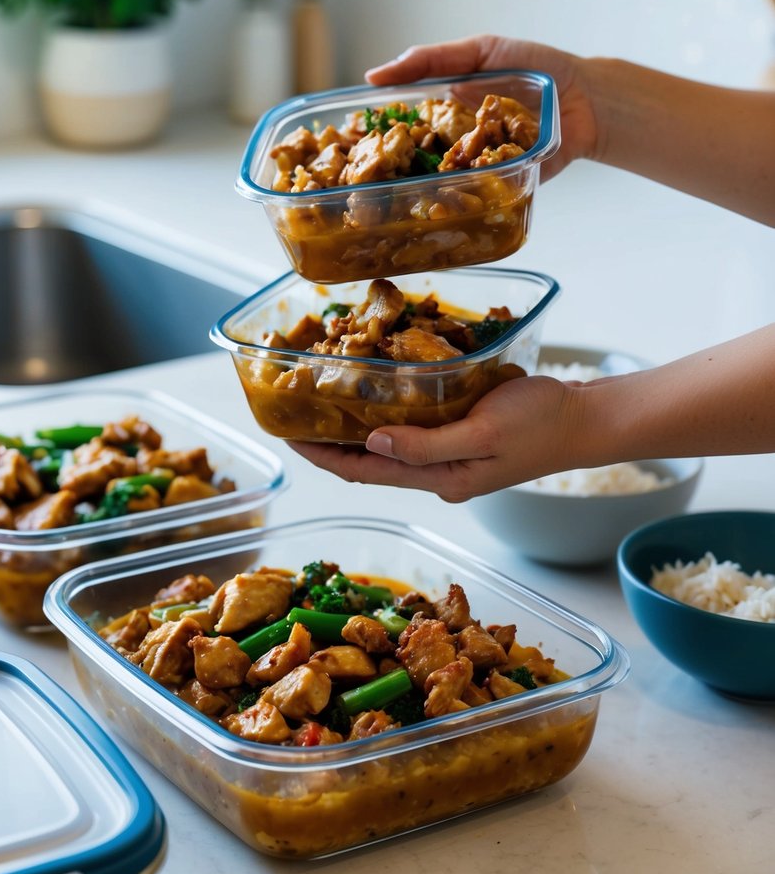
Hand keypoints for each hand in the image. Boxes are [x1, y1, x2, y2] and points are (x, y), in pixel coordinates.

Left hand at [288, 374, 589, 502]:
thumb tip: (373, 441)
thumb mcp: (484, 432)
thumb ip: (428, 443)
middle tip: (292, 414)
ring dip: (352, 429)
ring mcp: (451, 458)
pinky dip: (385, 414)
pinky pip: (411, 430)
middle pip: (369, 463)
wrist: (585, 420)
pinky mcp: (462, 437)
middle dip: (328, 443)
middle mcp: (439, 474)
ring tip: (320, 402)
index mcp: (441, 480)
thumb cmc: (541, 423)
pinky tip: (374, 393)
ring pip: (387, 447)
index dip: (322, 455)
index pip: (365, 472)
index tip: (286, 435)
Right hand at [366, 34, 600, 181]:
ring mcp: (475, 169)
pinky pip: (472, 198)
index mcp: (444, 113)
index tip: (347, 141)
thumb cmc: (537, 68)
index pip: (400, 128)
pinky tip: (438, 203)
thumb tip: (377, 74)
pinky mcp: (499, 186)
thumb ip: (433, 60)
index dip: (374, 137)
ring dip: (416, 191)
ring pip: (436, 186)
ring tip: (390, 196)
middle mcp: (454, 144)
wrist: (584, 96)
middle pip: (411, 164)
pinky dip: (457, 201)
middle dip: (387, 173)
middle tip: (361, 178)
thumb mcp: (481, 51)